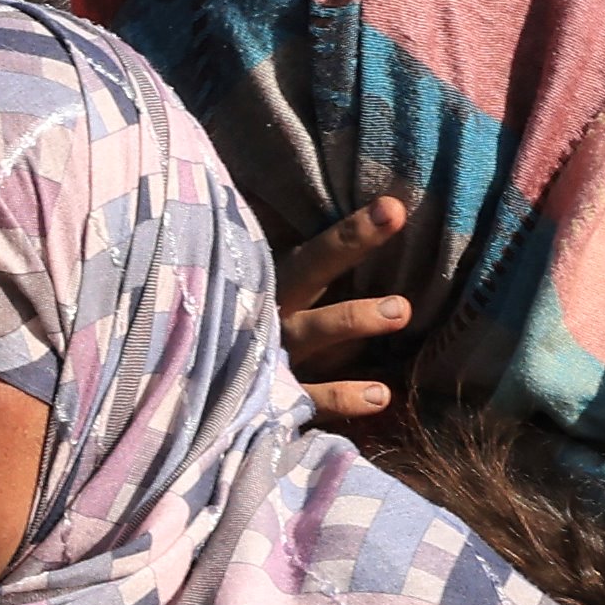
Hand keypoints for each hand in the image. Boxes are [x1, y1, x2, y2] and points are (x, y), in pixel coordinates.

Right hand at [270, 191, 421, 424]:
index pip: (315, 251)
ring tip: (401, 309)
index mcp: (270, 284)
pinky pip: (312, 397)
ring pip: (311, 332)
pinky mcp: (276, 398)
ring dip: (352, 319)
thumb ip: (306, 277)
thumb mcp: (273, 300)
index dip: (352, 230)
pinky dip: (344, 397)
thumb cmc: (256, 337)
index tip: (394, 207)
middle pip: (308, 271)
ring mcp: (271, 354)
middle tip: (394, 220)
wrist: (204, 393)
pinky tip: (381, 395)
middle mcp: (269, 312)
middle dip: (348, 245)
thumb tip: (367, 235)